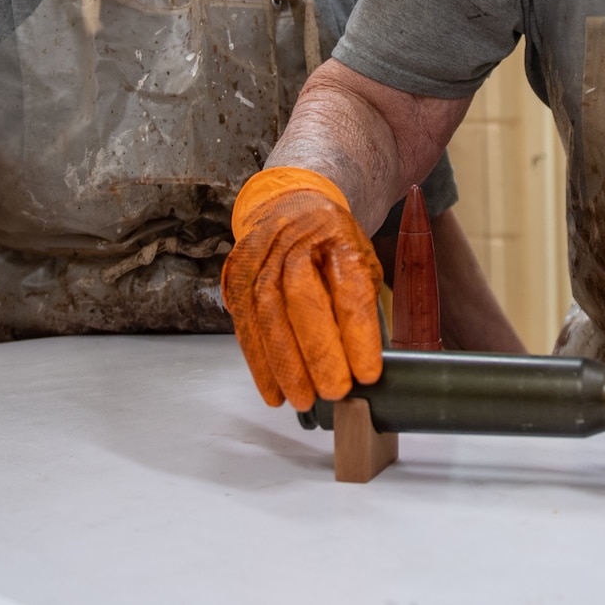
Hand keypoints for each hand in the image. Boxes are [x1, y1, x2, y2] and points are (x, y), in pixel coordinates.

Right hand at [222, 167, 383, 409]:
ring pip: (266, 312)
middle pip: (301, 298)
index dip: (357, 334)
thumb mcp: (361, 260)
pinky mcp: (237, 272)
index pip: (348, 287)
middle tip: (334, 392)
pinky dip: (258, 361)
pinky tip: (272, 389)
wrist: (292, 205)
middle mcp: (294, 241)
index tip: (367, 374)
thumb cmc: (332, 243)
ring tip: (302, 400)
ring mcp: (260, 254)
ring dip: (284, 364)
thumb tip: (366, 367)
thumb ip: (362, 305)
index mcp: (336, 236)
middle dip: (317, 353)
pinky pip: (244, 321)